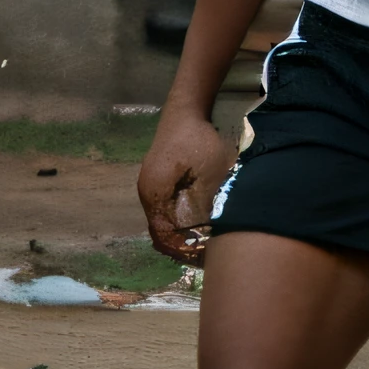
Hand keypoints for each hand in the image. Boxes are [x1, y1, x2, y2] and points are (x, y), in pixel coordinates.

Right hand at [137, 104, 230, 260]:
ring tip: (201, 242)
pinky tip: (195, 222)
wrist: (186, 110)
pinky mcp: (155, 179)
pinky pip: (162, 209)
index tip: (202, 257)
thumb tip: (221, 230)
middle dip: (180, 245)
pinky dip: (175, 220)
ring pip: (160, 220)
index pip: (163, 234)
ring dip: (178, 233)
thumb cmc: (201, 141)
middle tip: (204, 254)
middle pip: (159, 230)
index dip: (182, 249)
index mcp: (155, 192)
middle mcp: (146, 192)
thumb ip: (216, 201)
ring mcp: (148, 185)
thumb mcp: (216, 172)